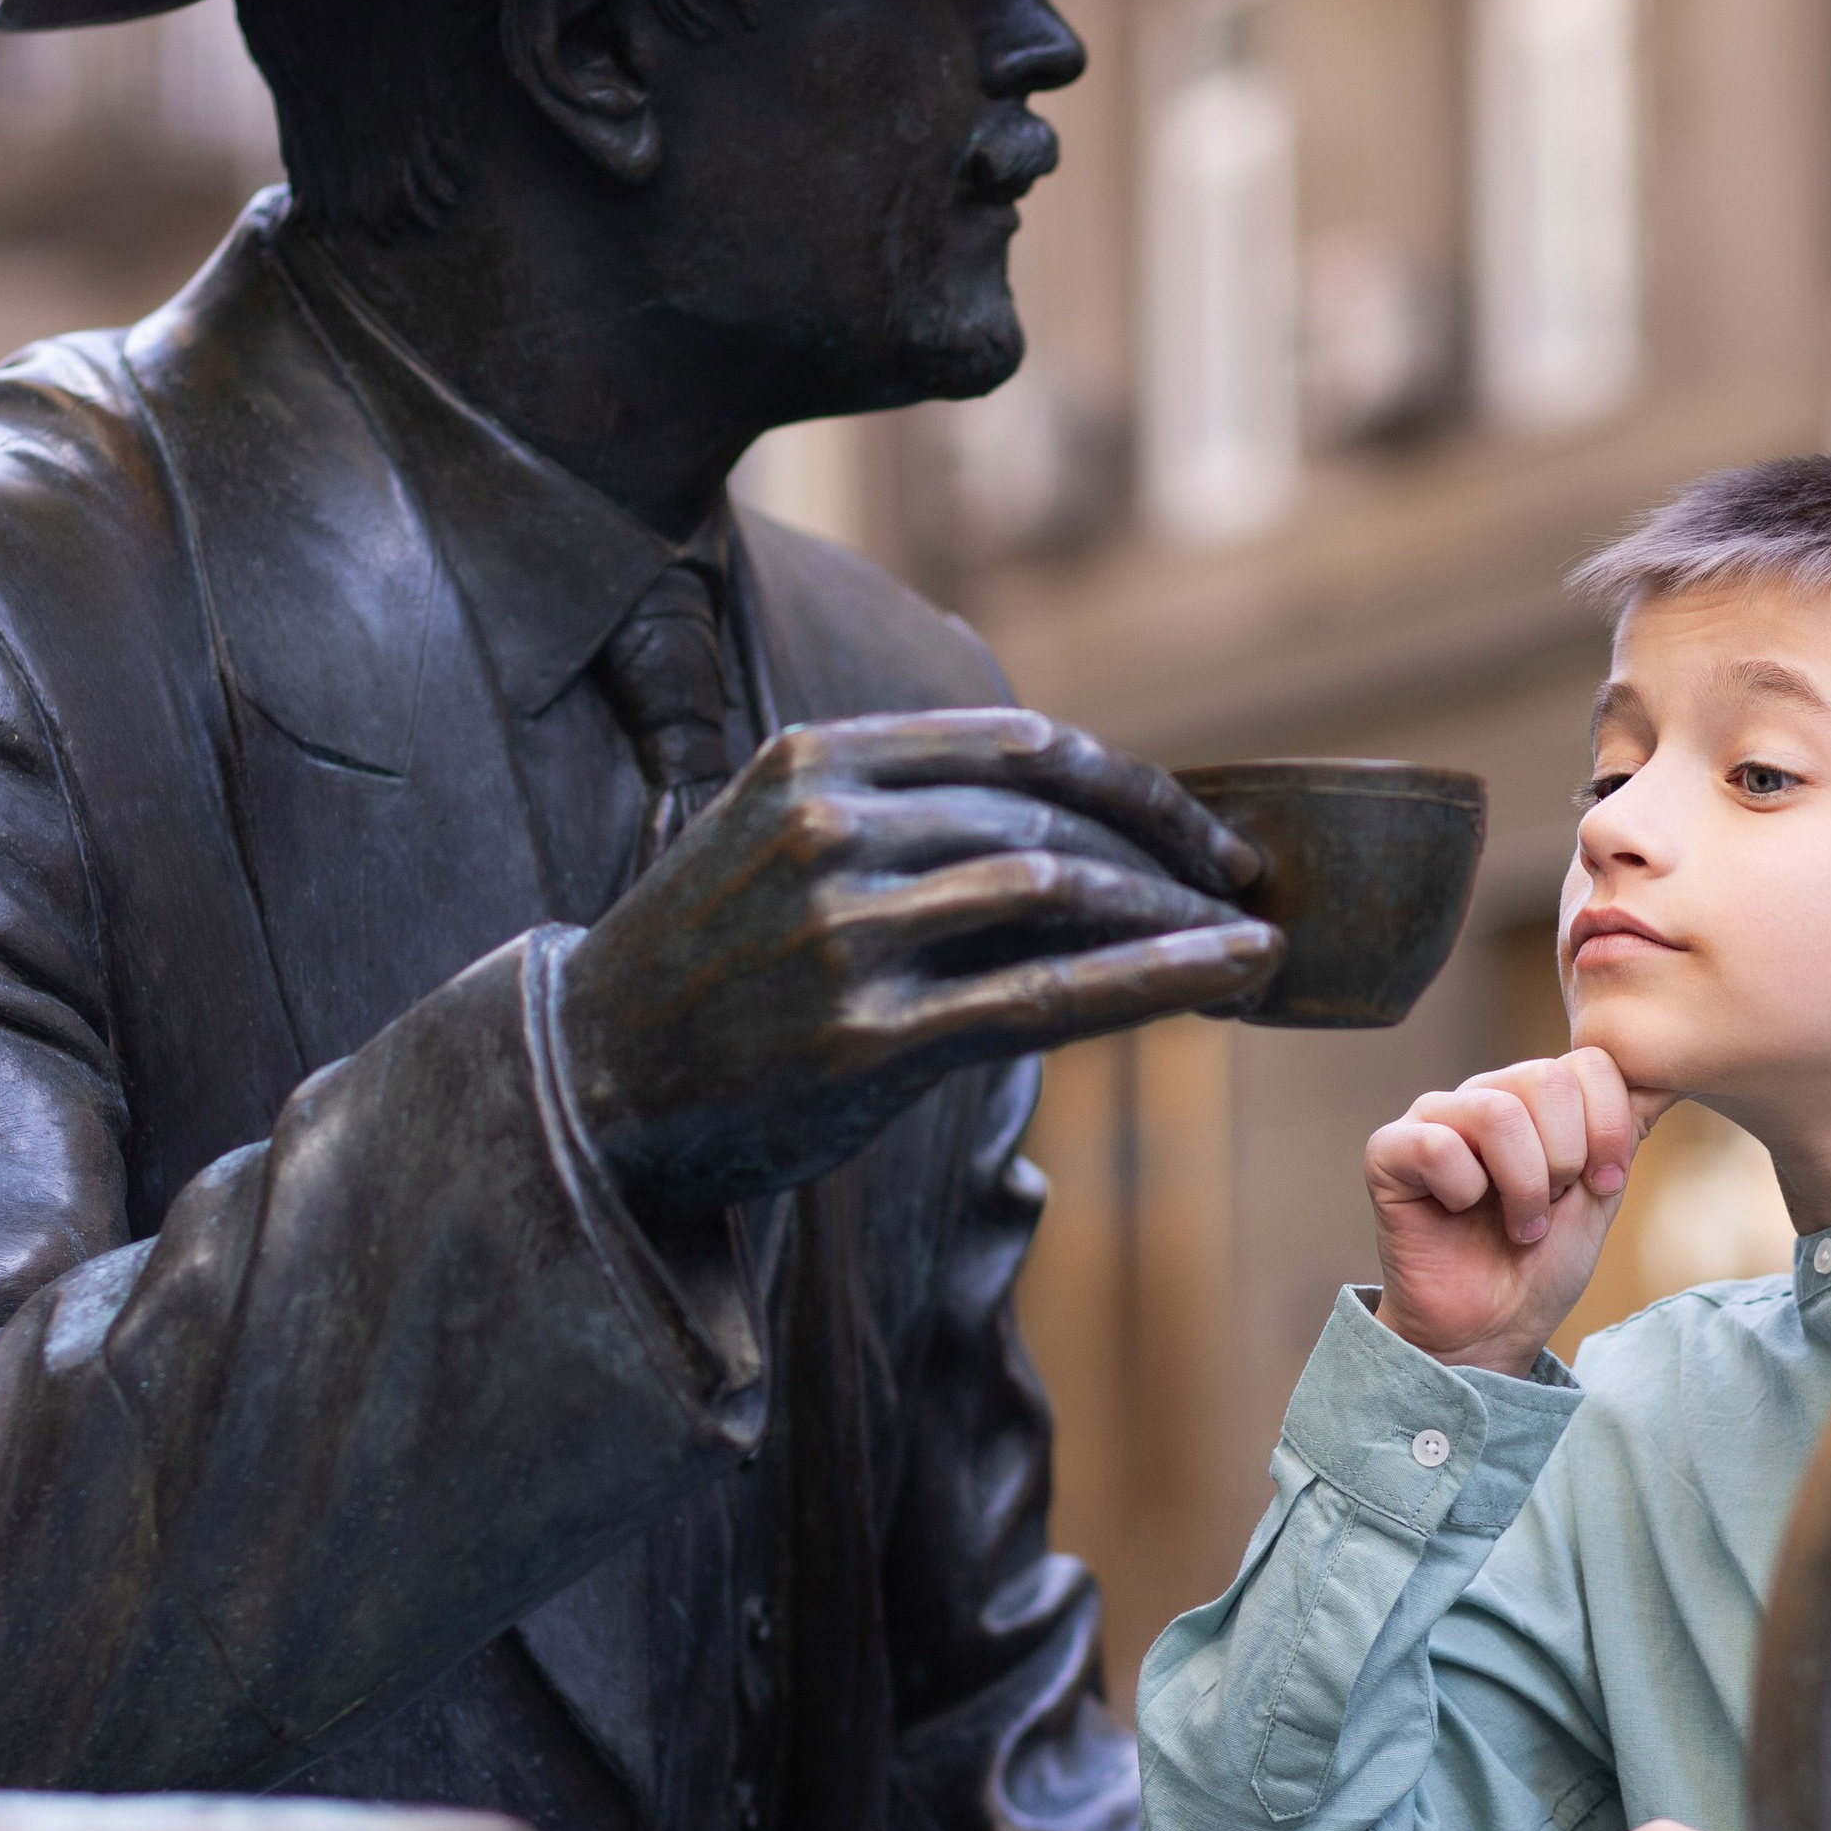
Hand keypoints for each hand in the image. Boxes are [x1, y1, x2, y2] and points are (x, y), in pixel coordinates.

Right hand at [559, 706, 1282, 1217]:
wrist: (587, 1085)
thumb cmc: (706, 968)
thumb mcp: (777, 840)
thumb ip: (900, 813)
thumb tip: (1078, 829)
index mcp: (815, 760)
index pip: (1020, 746)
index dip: (1133, 784)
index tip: (1202, 829)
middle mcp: (830, 830)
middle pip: (1051, 817)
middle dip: (1171, 852)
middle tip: (1244, 889)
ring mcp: (845, 935)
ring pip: (1061, 895)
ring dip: (1174, 916)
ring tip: (1241, 946)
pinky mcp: (867, 1041)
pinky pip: (1048, 997)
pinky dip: (1161, 977)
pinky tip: (1232, 975)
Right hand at [1365, 1049, 1664, 1374]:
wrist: (1492, 1329)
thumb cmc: (1541, 1264)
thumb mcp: (1600, 1194)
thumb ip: (1617, 1133)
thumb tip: (1641, 1083)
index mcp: (1535, 1097)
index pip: (1590, 1065)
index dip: (1610, 1131)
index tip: (1602, 1185)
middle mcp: (1484, 1094)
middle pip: (1547, 1080)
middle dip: (1566, 1159)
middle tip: (1549, 1207)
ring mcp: (1433, 1118)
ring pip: (1498, 1113)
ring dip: (1522, 1185)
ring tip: (1517, 1223)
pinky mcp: (1388, 1152)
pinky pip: (1439, 1147)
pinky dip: (1464, 1192)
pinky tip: (1459, 1213)